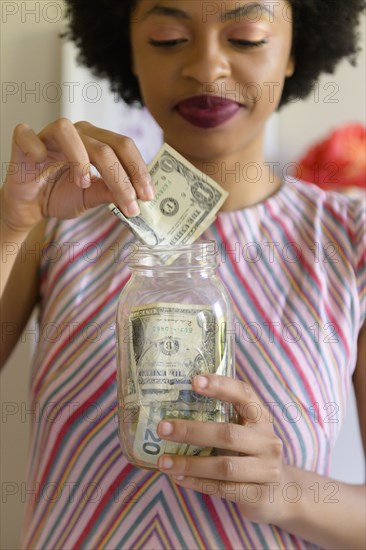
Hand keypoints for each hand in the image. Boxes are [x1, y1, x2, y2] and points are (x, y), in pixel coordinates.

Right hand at [1, 119, 153, 232]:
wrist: (30, 207)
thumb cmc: (60, 195)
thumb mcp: (91, 197)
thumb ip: (111, 192)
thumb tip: (137, 197)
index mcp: (96, 142)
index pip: (123, 147)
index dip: (138, 170)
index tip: (147, 196)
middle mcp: (77, 134)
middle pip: (105, 145)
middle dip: (122, 177)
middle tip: (131, 203)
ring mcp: (49, 135)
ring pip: (69, 132)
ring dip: (81, 159)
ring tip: (83, 184)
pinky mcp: (24, 141)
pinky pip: (29, 135)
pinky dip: (36, 148)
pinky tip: (41, 162)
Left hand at [157, 374, 285, 524]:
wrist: (282, 493)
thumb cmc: (251, 454)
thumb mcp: (245, 431)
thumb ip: (221, 419)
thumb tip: (174, 409)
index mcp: (261, 418)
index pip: (244, 394)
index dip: (221, 386)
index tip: (194, 381)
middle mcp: (267, 441)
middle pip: (228, 434)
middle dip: (192, 431)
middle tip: (162, 428)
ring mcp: (266, 470)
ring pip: (224, 466)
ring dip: (189, 463)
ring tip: (162, 461)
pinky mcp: (258, 495)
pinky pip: (223, 489)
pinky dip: (197, 483)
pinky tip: (177, 477)